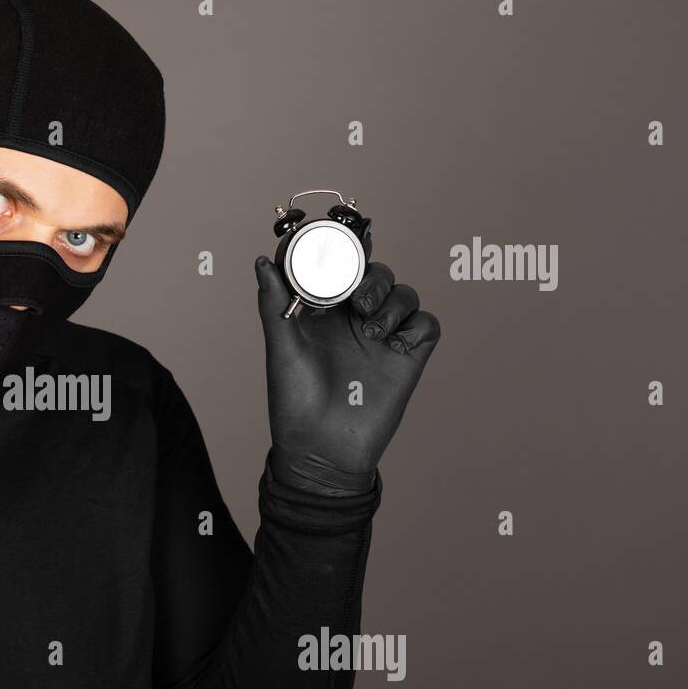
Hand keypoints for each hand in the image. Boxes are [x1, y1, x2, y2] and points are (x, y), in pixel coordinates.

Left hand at [254, 251, 439, 496]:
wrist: (322, 450)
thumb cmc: (294, 402)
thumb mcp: (282, 349)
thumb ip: (275, 303)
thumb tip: (261, 261)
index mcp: (323, 311)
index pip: (341, 267)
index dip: (348, 250)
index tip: (347, 239)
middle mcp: (354, 319)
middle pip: (377, 274)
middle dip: (373, 278)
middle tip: (359, 301)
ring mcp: (382, 337)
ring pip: (404, 294)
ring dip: (392, 302)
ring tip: (371, 331)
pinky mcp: (406, 358)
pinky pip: (426, 325)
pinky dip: (415, 326)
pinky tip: (394, 345)